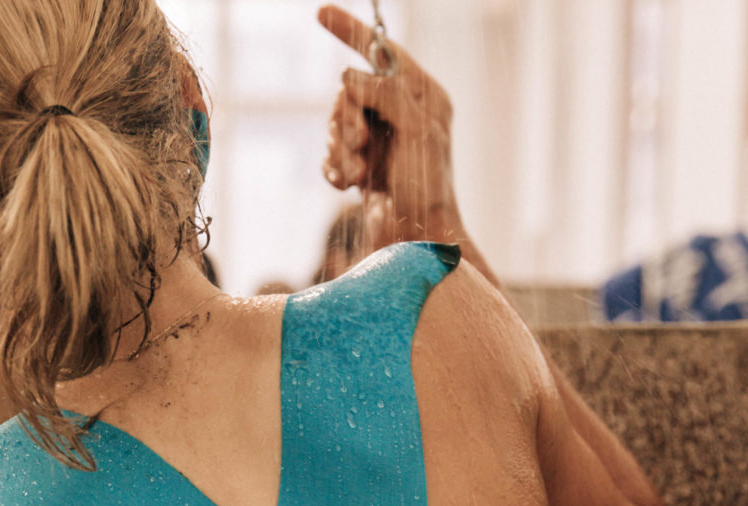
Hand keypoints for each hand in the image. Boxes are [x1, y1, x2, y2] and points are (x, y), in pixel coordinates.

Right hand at [317, 5, 462, 253]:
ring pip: (335, 122)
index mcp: (422, 96)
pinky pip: (331, 152)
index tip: (320, 12)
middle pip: (350, 90)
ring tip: (355, 174)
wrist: (415, 242)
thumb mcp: (417, 132)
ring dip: (340, 149)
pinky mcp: (360, 164)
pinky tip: (347, 186)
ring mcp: (378, 138)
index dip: (351, 31)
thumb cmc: (427, 189)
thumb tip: (350, 74)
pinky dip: (334, 168)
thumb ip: (387, 94)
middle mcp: (399, 112)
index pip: (382, 52)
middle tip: (358, 145)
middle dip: (346, 119)